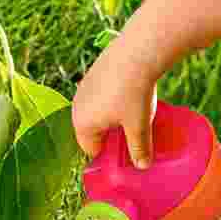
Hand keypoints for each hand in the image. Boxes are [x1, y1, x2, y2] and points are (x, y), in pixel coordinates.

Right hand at [71, 40, 159, 166]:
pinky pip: (102, 94)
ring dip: (114, 116)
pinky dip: (115, 98)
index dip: (111, 155)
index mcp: (81, 124)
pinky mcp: (95, 71)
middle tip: (134, 134)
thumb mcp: (139, 126)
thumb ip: (139, 148)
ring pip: (98, 111)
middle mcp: (77, 106)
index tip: (129, 154)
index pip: (92, 150)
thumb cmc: (134, 94)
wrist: (137, 52)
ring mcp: (84, 87)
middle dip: (113, 135)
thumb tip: (143, 167)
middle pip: (93, 130)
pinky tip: (133, 94)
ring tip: (136, 113)